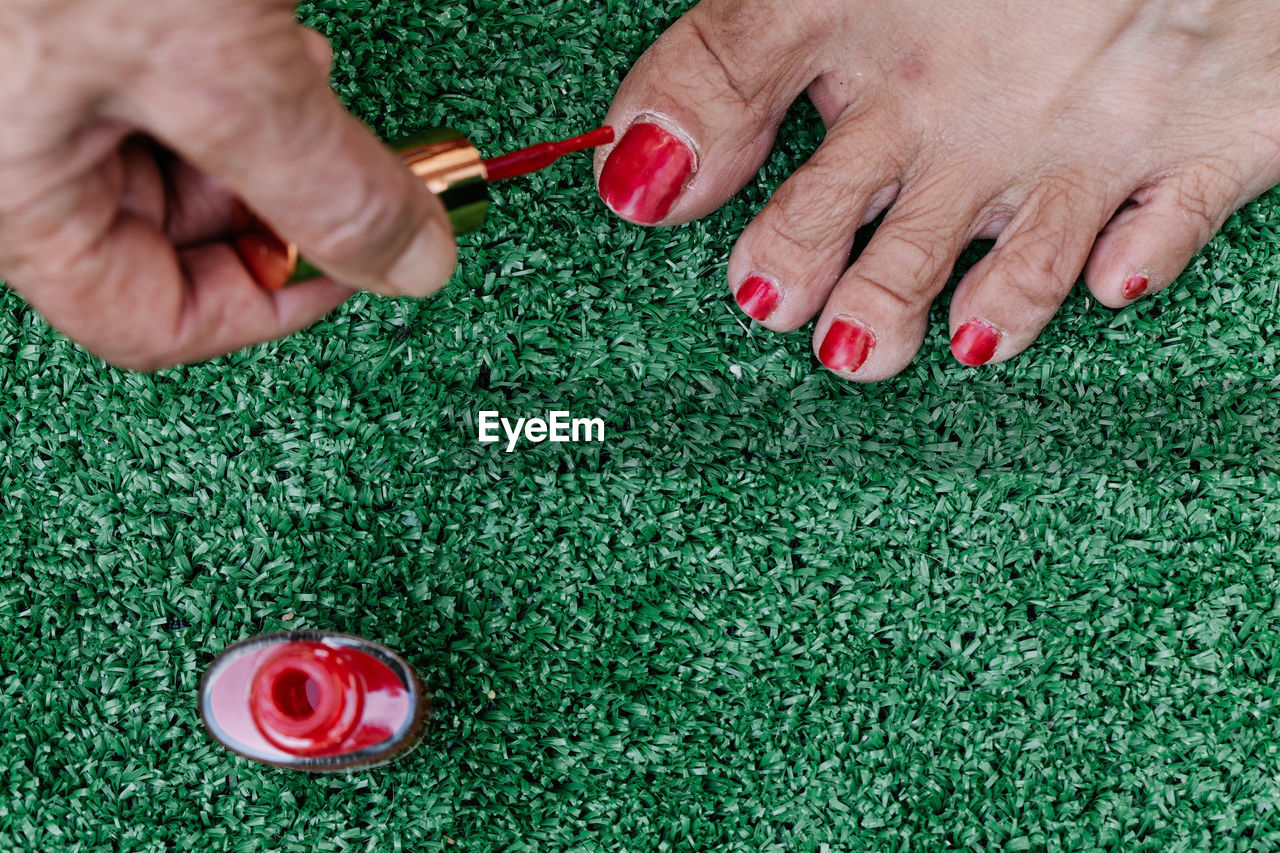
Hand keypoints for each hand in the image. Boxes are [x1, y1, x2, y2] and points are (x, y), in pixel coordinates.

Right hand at [0, 0, 456, 369]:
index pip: (152, 320)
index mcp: (19, 194)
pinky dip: (243, 65)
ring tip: (306, 70)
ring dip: (270, 127)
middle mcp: (24, 147)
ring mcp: (54, 78)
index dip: (272, 305)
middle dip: (277, 197)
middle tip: (354, 160)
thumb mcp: (214, 67)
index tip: (362, 263)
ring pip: (183, 152)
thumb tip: (412, 263)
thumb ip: (322, 182)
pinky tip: (276, 25)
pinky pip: (178, 77)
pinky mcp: (94, 22)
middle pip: (175, 234)